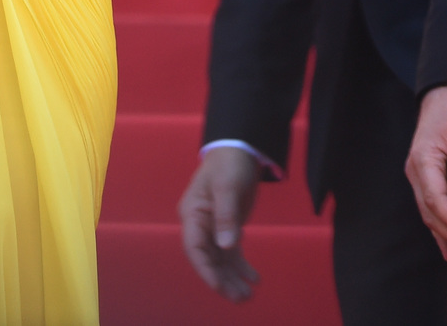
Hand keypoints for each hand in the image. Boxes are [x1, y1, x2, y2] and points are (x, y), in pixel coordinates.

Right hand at [178, 147, 261, 301]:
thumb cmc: (229, 164)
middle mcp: (199, 224)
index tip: (220, 287)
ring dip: (232, 277)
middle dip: (222, 280)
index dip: (206, 270)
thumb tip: (227, 245)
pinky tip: (254, 278)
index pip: (195, 248)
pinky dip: (241, 266)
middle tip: (241, 298)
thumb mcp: (228, 187)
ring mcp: (212, 227)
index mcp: (192, 213)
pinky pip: (230, 252)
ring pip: (219, 259)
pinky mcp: (226, 227)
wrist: (239, 149)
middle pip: (208, 258)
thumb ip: (227, 216)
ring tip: (248, 296)